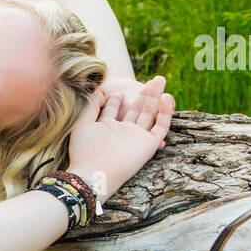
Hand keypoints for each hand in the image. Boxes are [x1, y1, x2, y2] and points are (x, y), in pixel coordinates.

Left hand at [66, 75, 173, 201]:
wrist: (94, 171)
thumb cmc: (85, 150)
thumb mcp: (84, 122)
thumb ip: (91, 105)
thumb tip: (99, 89)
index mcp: (106, 128)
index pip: (114, 110)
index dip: (116, 99)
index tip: (119, 89)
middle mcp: (122, 133)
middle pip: (135, 109)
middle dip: (144, 94)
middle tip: (153, 78)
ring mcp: (136, 138)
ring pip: (149, 114)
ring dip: (156, 98)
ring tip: (160, 80)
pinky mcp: (148, 145)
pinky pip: (161, 127)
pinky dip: (165, 113)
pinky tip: (166, 98)